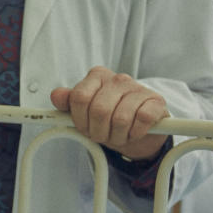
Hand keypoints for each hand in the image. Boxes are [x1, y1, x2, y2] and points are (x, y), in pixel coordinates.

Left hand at [50, 67, 167, 161]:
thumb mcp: (85, 112)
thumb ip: (69, 103)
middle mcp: (118, 78)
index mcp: (97, 76)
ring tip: (118, 135)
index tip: (85, 128)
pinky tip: (134, 132)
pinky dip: (136, 133)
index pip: (79, 98)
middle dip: (99, 131)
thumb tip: (56, 96)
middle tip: (103, 136)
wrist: (139, 129)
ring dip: (118, 136)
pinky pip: (142, 120)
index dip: (80, 120)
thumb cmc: (109, 119)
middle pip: (99, 110)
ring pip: (120, 119)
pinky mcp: (156, 101)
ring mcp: (138, 88)